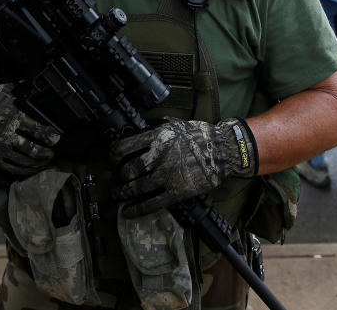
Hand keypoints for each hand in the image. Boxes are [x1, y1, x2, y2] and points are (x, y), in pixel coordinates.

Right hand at [0, 80, 59, 175]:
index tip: (57, 139)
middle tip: (53, 152)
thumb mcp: (10, 91)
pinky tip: (32, 168)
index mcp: (12, 116)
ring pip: (23, 160)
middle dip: (46, 152)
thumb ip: (27, 94)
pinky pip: (11, 167)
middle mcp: (5, 133)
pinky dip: (24, 170)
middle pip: (32, 149)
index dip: (50, 136)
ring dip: (38, 163)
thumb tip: (45, 93)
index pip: (37, 130)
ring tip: (46, 161)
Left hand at [110, 117, 256, 216]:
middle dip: (118, 176)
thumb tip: (140, 131)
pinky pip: (152, 203)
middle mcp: (159, 156)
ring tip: (117, 195)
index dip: (113, 155)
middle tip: (116, 178)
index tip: (111, 159)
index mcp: (156, 137)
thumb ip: (156, 129)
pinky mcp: (177, 192)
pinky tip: (127, 212)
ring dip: (122, 193)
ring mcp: (167, 176)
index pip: (124, 147)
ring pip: (136, 187)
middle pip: (128, 169)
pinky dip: (136, 209)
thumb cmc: (201, 136)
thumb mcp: (175, 125)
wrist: (224, 151)